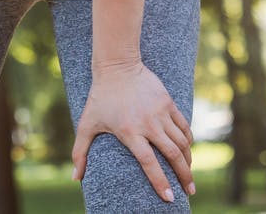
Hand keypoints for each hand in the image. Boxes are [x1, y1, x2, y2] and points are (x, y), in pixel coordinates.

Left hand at [73, 61, 194, 202]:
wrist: (117, 67)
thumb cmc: (99, 98)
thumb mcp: (86, 124)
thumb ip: (80, 152)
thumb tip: (75, 179)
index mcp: (130, 132)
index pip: (149, 163)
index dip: (160, 182)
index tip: (168, 198)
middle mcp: (149, 124)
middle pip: (172, 155)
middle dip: (183, 176)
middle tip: (190, 192)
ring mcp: (161, 113)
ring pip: (182, 141)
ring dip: (188, 160)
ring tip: (189, 175)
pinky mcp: (168, 103)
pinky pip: (183, 126)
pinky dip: (188, 141)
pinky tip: (188, 151)